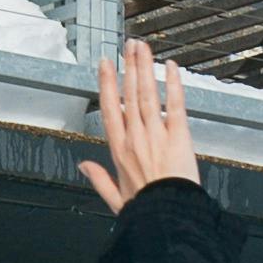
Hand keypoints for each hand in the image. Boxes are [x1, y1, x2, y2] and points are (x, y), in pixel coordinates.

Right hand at [81, 39, 200, 214]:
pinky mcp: (178, 137)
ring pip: (146, 94)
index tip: (106, 65)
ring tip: (142, 48)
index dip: (107, 84)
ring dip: (144, 68)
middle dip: (128, 67)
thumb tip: (84, 166)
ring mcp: (156, 134)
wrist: (169, 216)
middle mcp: (135, 137)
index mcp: (119, 150)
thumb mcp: (116, 199)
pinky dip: (173, 84)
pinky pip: (174, 105)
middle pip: (128, 94)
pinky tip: (170, 67)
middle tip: (129, 46)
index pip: (110, 108)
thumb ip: (99, 179)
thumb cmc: (147, 210)